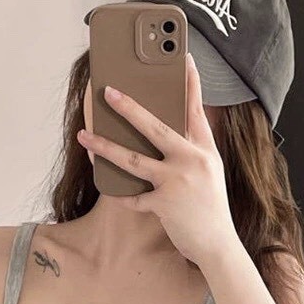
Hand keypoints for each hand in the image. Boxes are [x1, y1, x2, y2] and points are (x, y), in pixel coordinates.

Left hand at [77, 52, 239, 266]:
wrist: (218, 245)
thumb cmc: (210, 208)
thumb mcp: (209, 173)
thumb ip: (191, 151)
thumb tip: (165, 133)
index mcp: (204, 150)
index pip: (195, 110)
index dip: (190, 83)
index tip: (184, 58)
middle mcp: (192, 161)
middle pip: (155, 127)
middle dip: (129, 108)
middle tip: (108, 91)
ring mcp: (177, 182)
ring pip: (133, 159)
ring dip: (105, 147)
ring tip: (85, 137)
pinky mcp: (164, 204)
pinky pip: (132, 196)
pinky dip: (118, 193)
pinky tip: (104, 184)